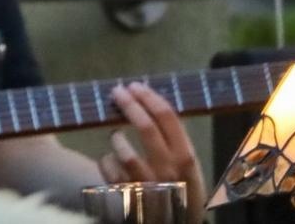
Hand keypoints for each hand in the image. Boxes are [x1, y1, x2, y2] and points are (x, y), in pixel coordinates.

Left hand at [103, 82, 206, 214]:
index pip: (169, 119)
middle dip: (129, 104)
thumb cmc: (178, 191)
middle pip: (146, 127)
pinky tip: (111, 162)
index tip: (136, 86)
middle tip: (117, 92)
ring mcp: (148, 185)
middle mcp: (169, 172)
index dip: (150, 98)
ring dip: (116, 138)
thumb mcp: (187, 169)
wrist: (172, 223)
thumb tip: (150, 102)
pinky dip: (107, 161)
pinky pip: (109, 168)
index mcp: (186, 160)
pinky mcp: (127, 196)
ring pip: (123, 149)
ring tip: (116, 136)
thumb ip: (175, 142)